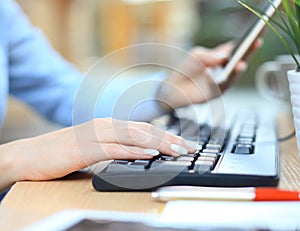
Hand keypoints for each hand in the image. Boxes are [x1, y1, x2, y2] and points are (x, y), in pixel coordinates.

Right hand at [1, 118, 197, 189]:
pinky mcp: (85, 148)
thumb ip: (114, 148)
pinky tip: (150, 152)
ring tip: (178, 149)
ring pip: (134, 136)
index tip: (183, 144)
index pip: (143, 129)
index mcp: (107, 126)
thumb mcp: (93, 148)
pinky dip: (135, 150)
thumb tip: (136, 156)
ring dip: (159, 142)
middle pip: (144, 130)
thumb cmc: (61, 154)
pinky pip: (115, 148)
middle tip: (189, 146)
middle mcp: (104, 126)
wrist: (28, 156)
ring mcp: (95, 135)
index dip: (165, 135)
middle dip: (170, 138)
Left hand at [157, 40, 261, 110]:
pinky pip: (226, 85)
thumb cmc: (185, 69)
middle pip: (239, 61)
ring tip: (243, 62)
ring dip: (240, 68)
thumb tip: (225, 57)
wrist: (174, 87)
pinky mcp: (217, 92)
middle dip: (249, 53)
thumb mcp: (197, 55)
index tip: (254, 36)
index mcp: (219, 59)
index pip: (235, 50)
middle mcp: (223, 70)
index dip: (245, 44)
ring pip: (235, 74)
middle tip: (256, 43)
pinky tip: (233, 71)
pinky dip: (230, 79)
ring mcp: (221, 81)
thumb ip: (211, 55)